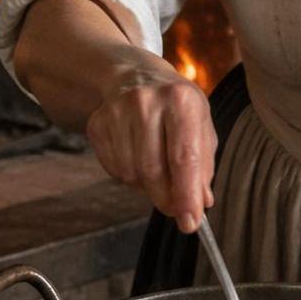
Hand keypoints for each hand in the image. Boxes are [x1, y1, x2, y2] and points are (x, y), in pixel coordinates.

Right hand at [85, 57, 216, 234]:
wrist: (137, 76)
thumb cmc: (176, 106)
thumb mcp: (200, 125)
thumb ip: (203, 164)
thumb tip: (201, 203)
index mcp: (181, 99)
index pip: (184, 157)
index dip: (187, 195)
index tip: (190, 223)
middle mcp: (147, 101)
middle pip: (154, 171)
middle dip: (167, 198)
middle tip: (176, 207)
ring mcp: (117, 111)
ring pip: (132, 174)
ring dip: (148, 186)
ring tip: (158, 169)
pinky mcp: (97, 123)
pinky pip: (114, 169)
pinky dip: (129, 175)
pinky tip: (138, 157)